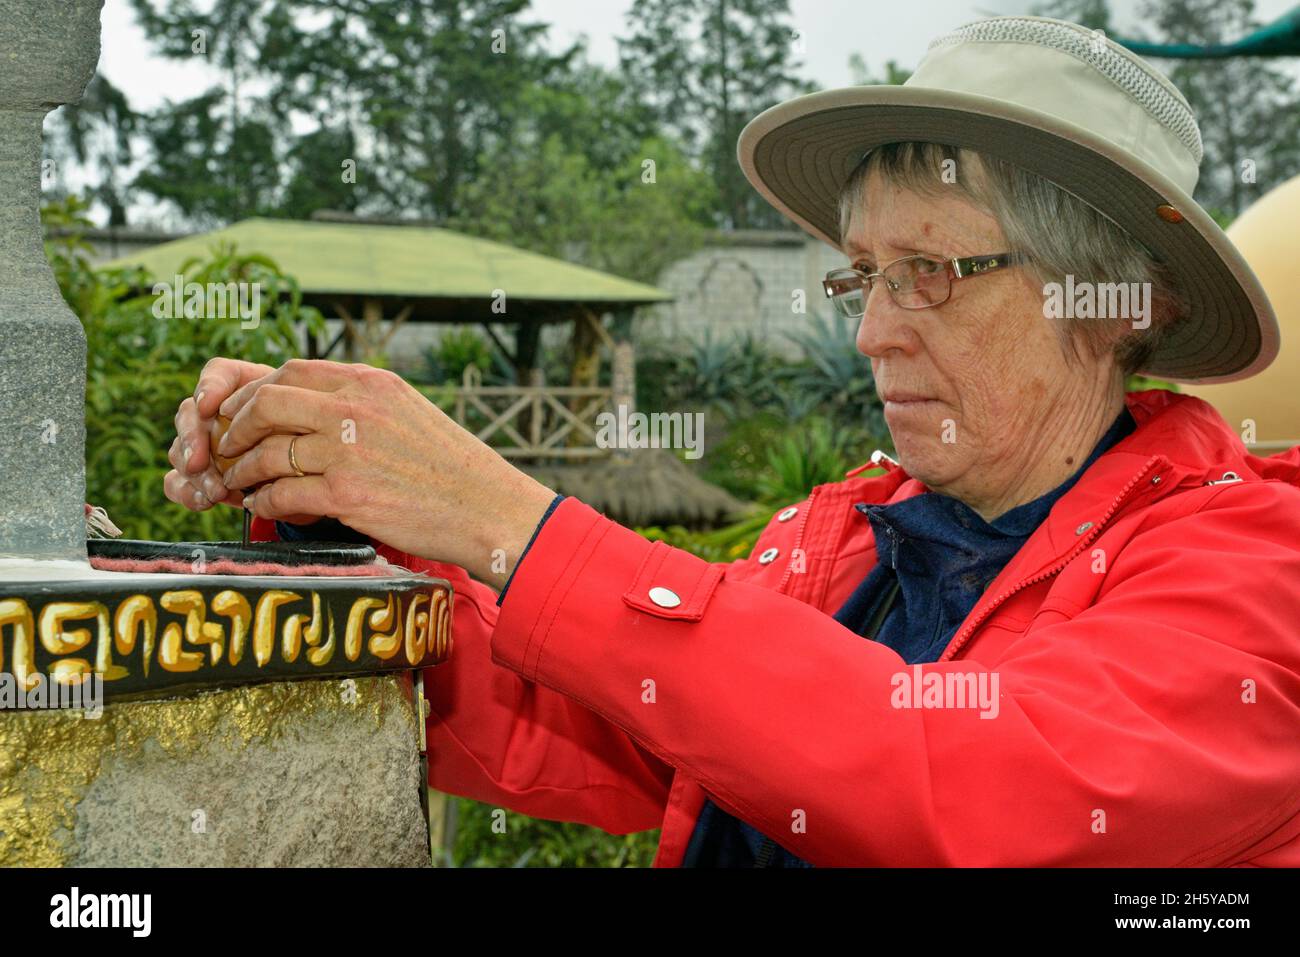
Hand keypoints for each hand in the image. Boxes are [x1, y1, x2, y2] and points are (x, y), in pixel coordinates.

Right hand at [163, 356, 318, 524]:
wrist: (315, 478)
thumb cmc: (315, 443)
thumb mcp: (311, 427)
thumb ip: (290, 418)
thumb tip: (272, 421)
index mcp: (245, 390)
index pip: (219, 374)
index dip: (209, 387)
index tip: (209, 406)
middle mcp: (218, 414)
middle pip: (189, 413)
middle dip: (192, 437)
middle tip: (200, 461)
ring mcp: (204, 445)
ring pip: (180, 450)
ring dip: (194, 471)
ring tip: (217, 490)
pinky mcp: (199, 476)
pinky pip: (176, 481)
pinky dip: (186, 491)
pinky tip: (205, 500)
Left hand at [216, 358, 556, 582]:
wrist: (488, 508)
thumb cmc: (452, 468)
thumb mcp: (408, 412)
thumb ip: (361, 404)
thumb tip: (313, 409)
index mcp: (371, 382)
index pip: (292, 371)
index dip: (254, 393)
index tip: (242, 414)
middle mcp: (355, 409)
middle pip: (268, 403)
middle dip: (237, 426)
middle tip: (228, 447)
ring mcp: (348, 451)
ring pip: (267, 452)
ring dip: (244, 470)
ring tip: (240, 483)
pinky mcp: (346, 496)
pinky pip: (282, 494)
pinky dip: (263, 503)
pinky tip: (264, 508)